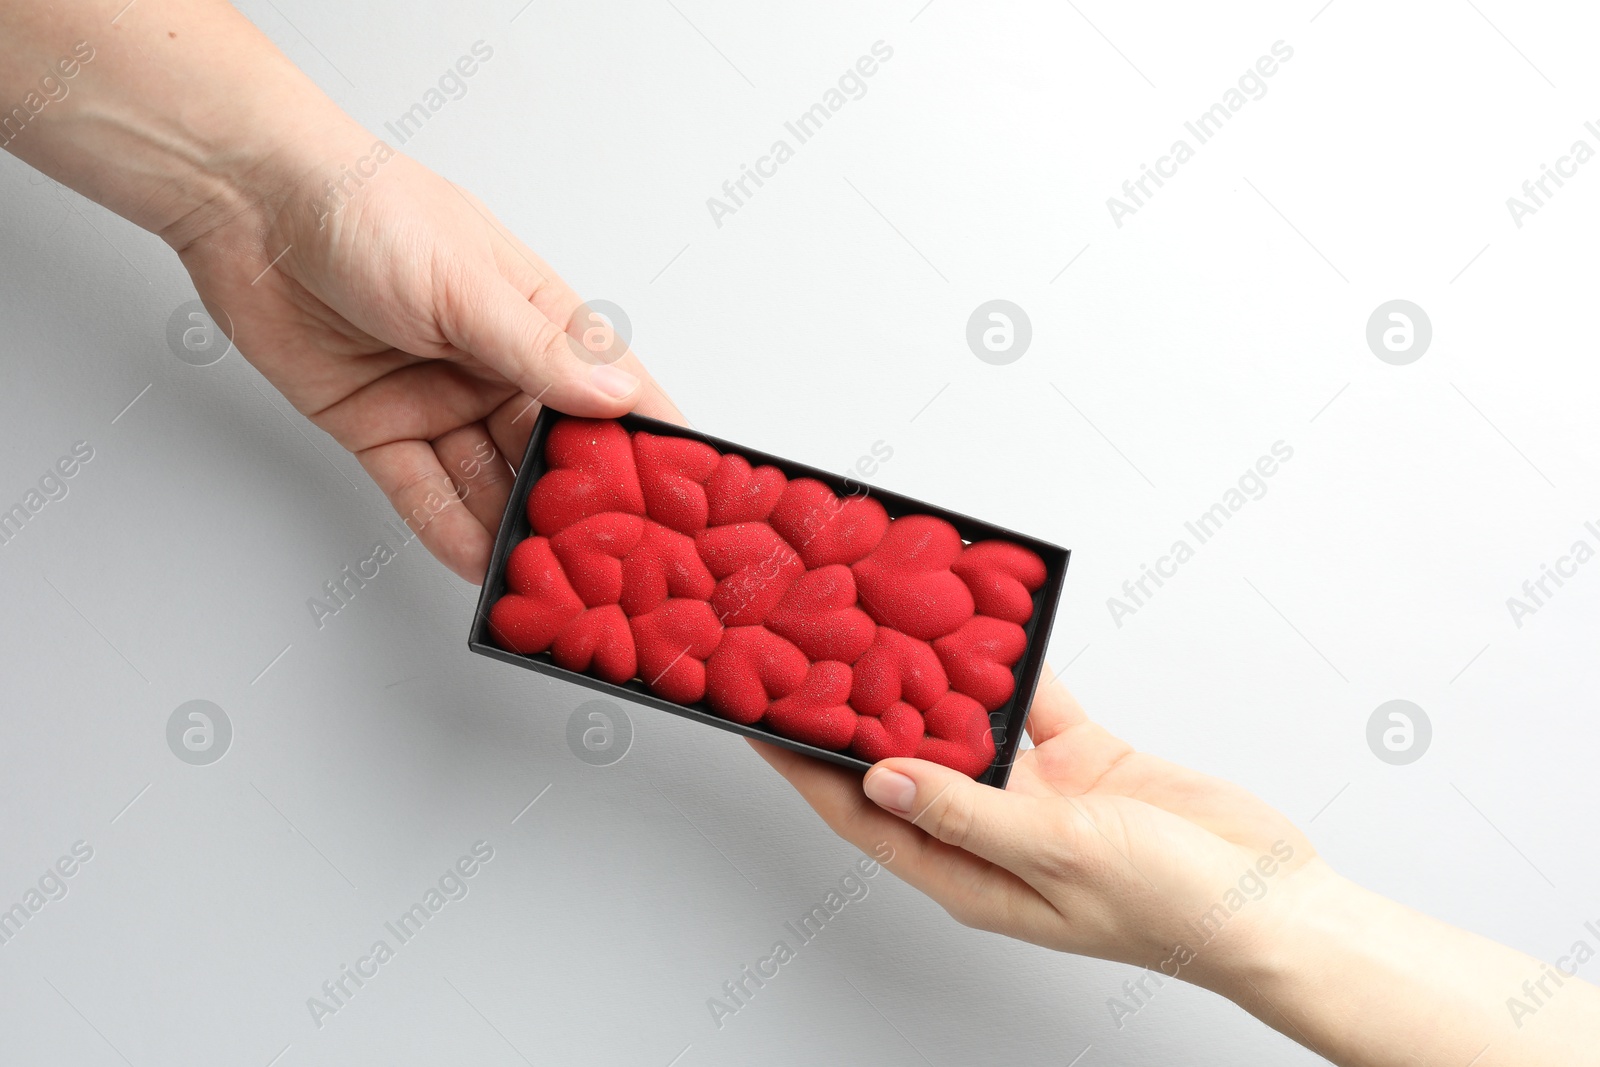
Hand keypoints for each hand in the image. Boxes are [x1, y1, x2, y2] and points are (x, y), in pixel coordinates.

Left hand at [171, 124, 681, 582]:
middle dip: (578, 501)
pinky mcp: (379, 428)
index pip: (609, 387)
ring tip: (546, 577)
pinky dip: (449, 530)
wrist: (250, 205)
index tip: (684, 492)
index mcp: (536, 317)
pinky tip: (478, 566)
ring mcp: (438, 399)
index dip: (646, 438)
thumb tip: (616, 395)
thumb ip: (537, 350)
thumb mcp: (465, 283)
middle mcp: (494, 364)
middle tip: (610, 557)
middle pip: (551, 448)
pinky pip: (423, 491)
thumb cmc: (368, 210)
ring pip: (489, 479)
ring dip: (514, 526)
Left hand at [752, 677, 1321, 989]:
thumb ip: (967, 812)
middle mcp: (990, 830)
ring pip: (967, 721)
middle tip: (814, 647)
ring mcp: (1036, 794)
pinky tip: (990, 620)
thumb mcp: (1057, 854)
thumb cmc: (1170, 905)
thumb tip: (877, 777)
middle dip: (859, 709)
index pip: (861, 815)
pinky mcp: (1083, 758)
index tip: (756, 719)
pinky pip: (1035, 701)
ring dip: (933, 675)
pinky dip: (1015, 662)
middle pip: (902, 762)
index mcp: (967, 874)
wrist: (1273, 899)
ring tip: (887, 617)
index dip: (805, 769)